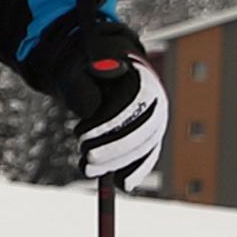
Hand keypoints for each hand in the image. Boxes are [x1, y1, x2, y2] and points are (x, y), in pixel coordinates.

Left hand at [75, 56, 169, 189]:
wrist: (100, 61)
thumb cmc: (92, 56)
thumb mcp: (88, 52)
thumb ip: (94, 65)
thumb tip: (100, 77)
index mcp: (142, 76)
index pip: (134, 102)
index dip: (109, 122)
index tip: (80, 135)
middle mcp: (155, 99)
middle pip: (145, 128)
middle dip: (115, 148)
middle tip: (85, 158)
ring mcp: (154, 117)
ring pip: (146, 144)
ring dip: (119, 162)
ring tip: (87, 169)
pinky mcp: (147, 132)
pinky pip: (148, 153)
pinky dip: (137, 170)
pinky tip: (124, 185)